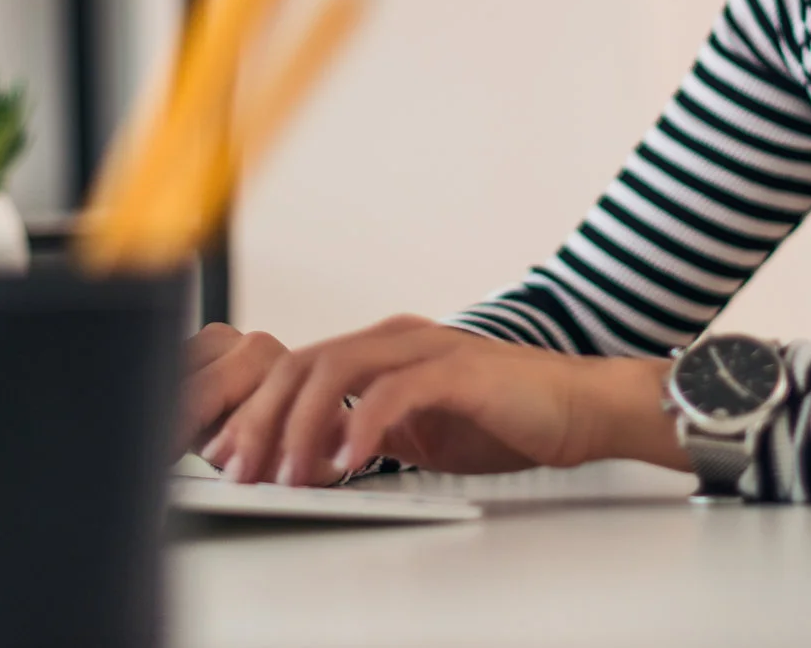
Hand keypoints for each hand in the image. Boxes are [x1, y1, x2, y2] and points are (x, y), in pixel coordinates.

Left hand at [196, 314, 687, 486]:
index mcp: (381, 351)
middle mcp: (395, 339)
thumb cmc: (505, 418)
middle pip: (302, 364)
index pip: (297, 369)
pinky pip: (394, 392)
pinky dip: (361, 425)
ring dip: (301, 424)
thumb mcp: (418, 433)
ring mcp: (425, 348)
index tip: (228, 456)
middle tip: (238, 468)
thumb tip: (311, 460)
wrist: (581, 407)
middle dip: (260, 418)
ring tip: (287, 472)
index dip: (256, 410)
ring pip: (335, 369)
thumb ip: (367, 434)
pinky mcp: (457, 369)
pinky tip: (347, 462)